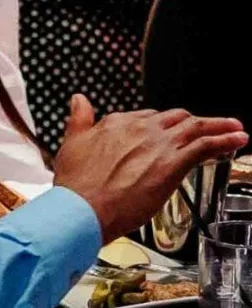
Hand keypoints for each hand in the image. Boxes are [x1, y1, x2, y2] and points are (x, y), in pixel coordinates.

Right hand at [53, 94, 247, 242]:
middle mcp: (139, 128)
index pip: (147, 117)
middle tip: (209, 127)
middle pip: (175, 118)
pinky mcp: (172, 163)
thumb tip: (79, 100)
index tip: (169, 134)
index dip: (162, 125)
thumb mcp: (72, 142)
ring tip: (234, 128)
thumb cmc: (77, 184)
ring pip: (195, 127)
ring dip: (218, 126)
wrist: (83, 207)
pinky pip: (206, 146)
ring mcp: (158, 144)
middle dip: (194, 122)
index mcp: (116, 123)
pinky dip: (226, 140)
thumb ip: (79, 118)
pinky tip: (238, 139)